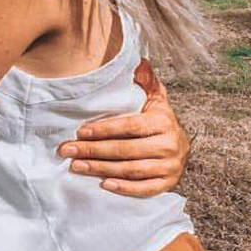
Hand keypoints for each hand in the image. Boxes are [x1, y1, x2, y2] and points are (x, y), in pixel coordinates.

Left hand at [59, 58, 189, 197]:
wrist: (182, 147)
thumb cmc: (159, 121)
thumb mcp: (155, 99)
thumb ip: (146, 81)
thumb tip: (138, 61)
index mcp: (162, 122)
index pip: (129, 126)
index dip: (104, 129)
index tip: (80, 131)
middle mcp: (169, 145)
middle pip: (126, 149)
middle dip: (93, 150)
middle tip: (68, 151)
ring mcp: (170, 166)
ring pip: (131, 169)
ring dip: (101, 169)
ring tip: (76, 166)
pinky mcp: (168, 184)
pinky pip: (144, 189)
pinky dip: (124, 188)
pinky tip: (103, 184)